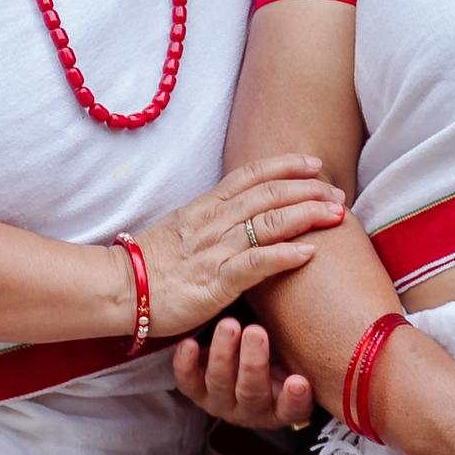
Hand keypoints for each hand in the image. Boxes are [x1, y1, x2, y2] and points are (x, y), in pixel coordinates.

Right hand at [130, 155, 344, 336]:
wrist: (116, 290)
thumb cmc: (151, 266)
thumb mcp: (183, 230)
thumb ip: (213, 220)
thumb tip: (244, 216)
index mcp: (206, 207)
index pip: (251, 175)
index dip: (285, 165)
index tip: (315, 164)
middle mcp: (214, 221)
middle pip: (269, 194)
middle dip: (308, 190)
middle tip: (338, 193)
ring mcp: (215, 250)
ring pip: (269, 223)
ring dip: (307, 215)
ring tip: (337, 215)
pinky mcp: (214, 282)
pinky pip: (254, 263)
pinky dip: (284, 255)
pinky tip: (309, 252)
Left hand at [171, 316, 314, 428]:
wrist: (248, 348)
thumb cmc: (287, 345)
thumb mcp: (304, 349)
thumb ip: (322, 338)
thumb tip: (367, 305)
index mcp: (284, 405)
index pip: (293, 408)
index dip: (294, 397)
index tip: (299, 380)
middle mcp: (253, 408)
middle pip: (252, 392)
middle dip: (253, 363)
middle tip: (256, 332)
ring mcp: (222, 401)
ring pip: (220, 385)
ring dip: (224, 355)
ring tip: (229, 325)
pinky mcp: (197, 390)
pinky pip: (187, 383)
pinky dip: (186, 364)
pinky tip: (188, 344)